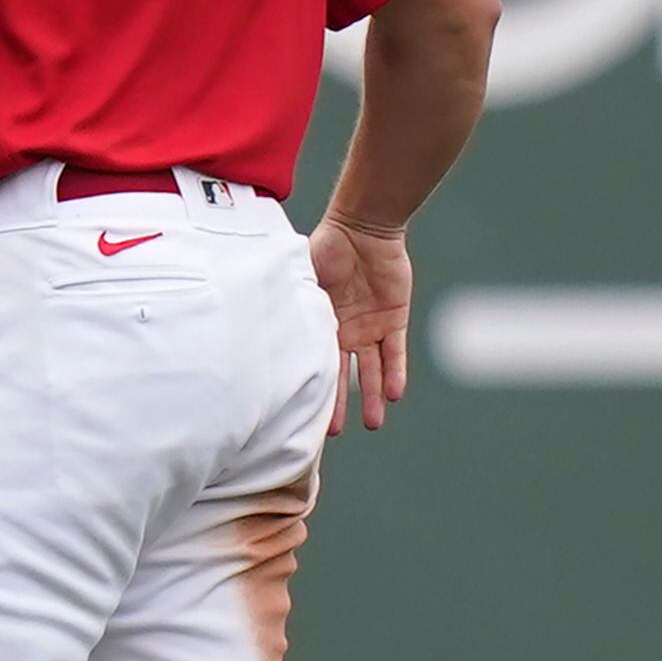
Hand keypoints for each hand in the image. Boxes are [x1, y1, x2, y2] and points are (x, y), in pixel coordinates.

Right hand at [310, 213, 413, 434]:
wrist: (362, 228)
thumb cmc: (326, 248)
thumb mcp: (302, 277)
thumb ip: (293, 302)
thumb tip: (266, 322)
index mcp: (321, 325)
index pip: (318, 364)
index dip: (315, 389)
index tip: (307, 417)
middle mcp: (345, 332)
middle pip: (344, 376)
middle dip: (340, 404)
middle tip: (337, 432)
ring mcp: (371, 327)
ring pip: (372, 370)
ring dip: (371, 395)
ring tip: (373, 423)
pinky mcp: (395, 319)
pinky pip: (396, 351)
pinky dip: (395, 371)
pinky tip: (394, 393)